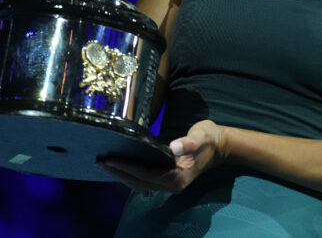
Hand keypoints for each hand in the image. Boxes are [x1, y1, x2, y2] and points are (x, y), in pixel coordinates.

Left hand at [99, 120, 226, 192]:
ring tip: (105, 165)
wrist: (220, 145)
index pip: (147, 174)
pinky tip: (121, 166)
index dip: (127, 168)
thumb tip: (173, 148)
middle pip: (139, 182)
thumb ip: (187, 143)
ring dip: (122, 175)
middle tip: (100, 162)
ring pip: (140, 183)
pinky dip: (131, 173)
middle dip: (119, 174)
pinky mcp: (167, 177)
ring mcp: (169, 183)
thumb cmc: (209, 139)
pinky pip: (145, 179)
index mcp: (178, 177)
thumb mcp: (200, 137)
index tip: (110, 160)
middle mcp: (172, 184)